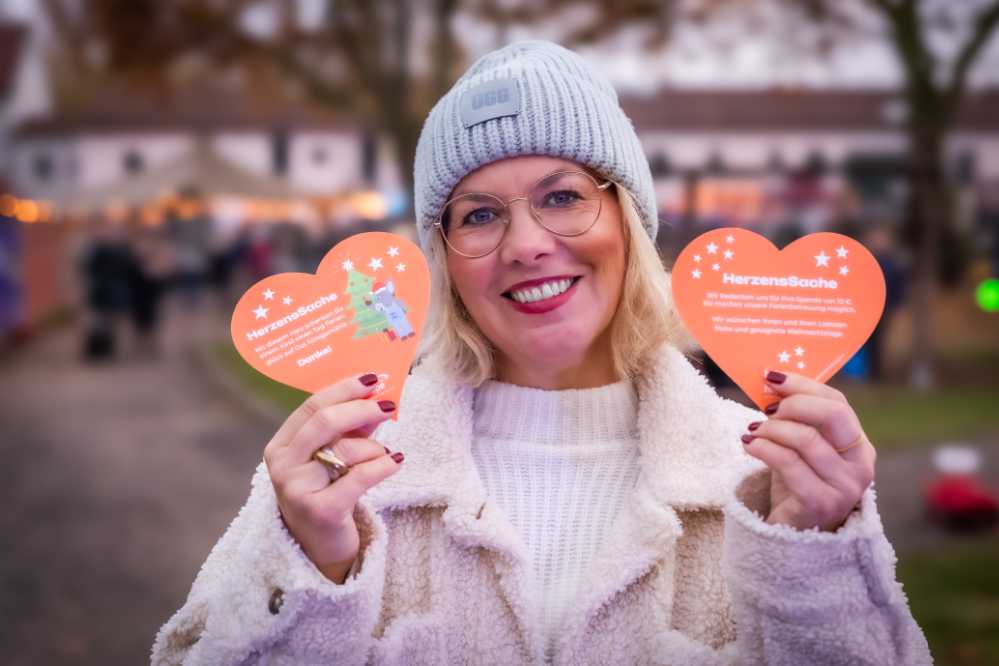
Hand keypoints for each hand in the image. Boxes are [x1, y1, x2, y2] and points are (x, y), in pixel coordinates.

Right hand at [263, 374, 402, 582]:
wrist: (320, 549)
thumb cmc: (328, 493)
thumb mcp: (333, 457)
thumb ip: (350, 428)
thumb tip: (377, 395)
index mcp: (281, 445)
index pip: (312, 405)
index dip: (344, 389)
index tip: (372, 378)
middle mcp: (283, 465)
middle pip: (324, 421)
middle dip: (361, 408)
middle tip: (388, 405)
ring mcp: (297, 489)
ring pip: (345, 450)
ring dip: (375, 448)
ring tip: (385, 455)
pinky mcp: (320, 511)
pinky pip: (360, 477)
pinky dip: (384, 466)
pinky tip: (396, 461)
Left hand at [740, 370, 875, 532]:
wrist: (793, 534)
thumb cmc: (797, 483)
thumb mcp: (802, 448)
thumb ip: (797, 420)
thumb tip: (771, 383)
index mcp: (859, 444)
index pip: (837, 402)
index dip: (803, 385)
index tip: (771, 378)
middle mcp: (860, 464)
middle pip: (832, 415)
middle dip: (794, 403)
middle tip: (767, 408)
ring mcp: (844, 486)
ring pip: (806, 439)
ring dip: (771, 429)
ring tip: (752, 432)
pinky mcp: (821, 503)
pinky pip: (789, 464)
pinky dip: (764, 449)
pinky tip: (749, 446)